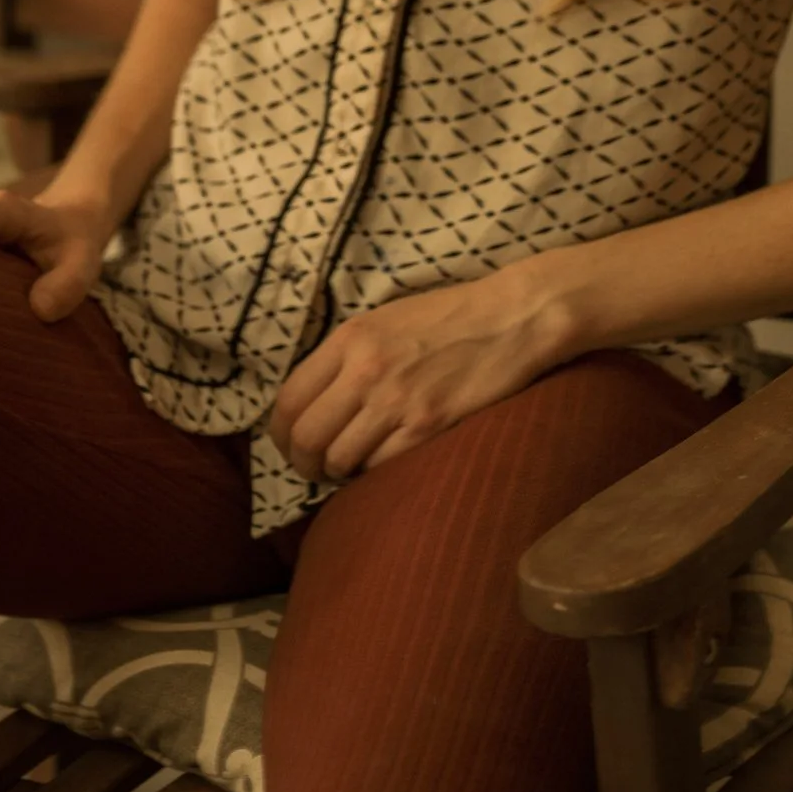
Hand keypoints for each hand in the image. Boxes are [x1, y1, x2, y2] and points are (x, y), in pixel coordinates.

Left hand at [267, 268, 570, 484]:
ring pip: (338, 460)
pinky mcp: (427, 426)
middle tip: (318, 469)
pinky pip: (379, 468)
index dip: (281, 436)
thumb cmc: (449, 318)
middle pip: (306, 438)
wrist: (510, 317)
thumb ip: (346, 356)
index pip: (288, 401)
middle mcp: (365, 369)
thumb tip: (313, 403)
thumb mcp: (386, 319)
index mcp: (350, 338)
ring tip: (353, 467)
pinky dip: (375, 474)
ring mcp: (396, 400)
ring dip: (339, 472)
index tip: (292, 448)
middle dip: (304, 464)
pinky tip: (384, 463)